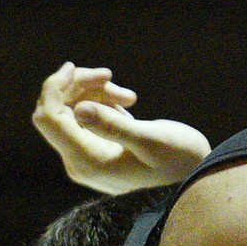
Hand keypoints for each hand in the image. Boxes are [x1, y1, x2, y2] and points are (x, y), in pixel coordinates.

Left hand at [32, 62, 210, 193]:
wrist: (197, 178)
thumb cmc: (180, 162)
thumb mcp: (152, 141)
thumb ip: (114, 127)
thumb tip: (79, 110)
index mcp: (88, 162)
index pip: (49, 119)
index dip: (53, 89)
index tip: (73, 67)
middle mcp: (81, 161)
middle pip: (58, 111)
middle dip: (78, 86)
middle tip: (110, 74)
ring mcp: (89, 155)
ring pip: (72, 110)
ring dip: (96, 92)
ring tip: (130, 96)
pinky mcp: (100, 148)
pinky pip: (87, 116)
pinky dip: (103, 102)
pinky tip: (128, 104)